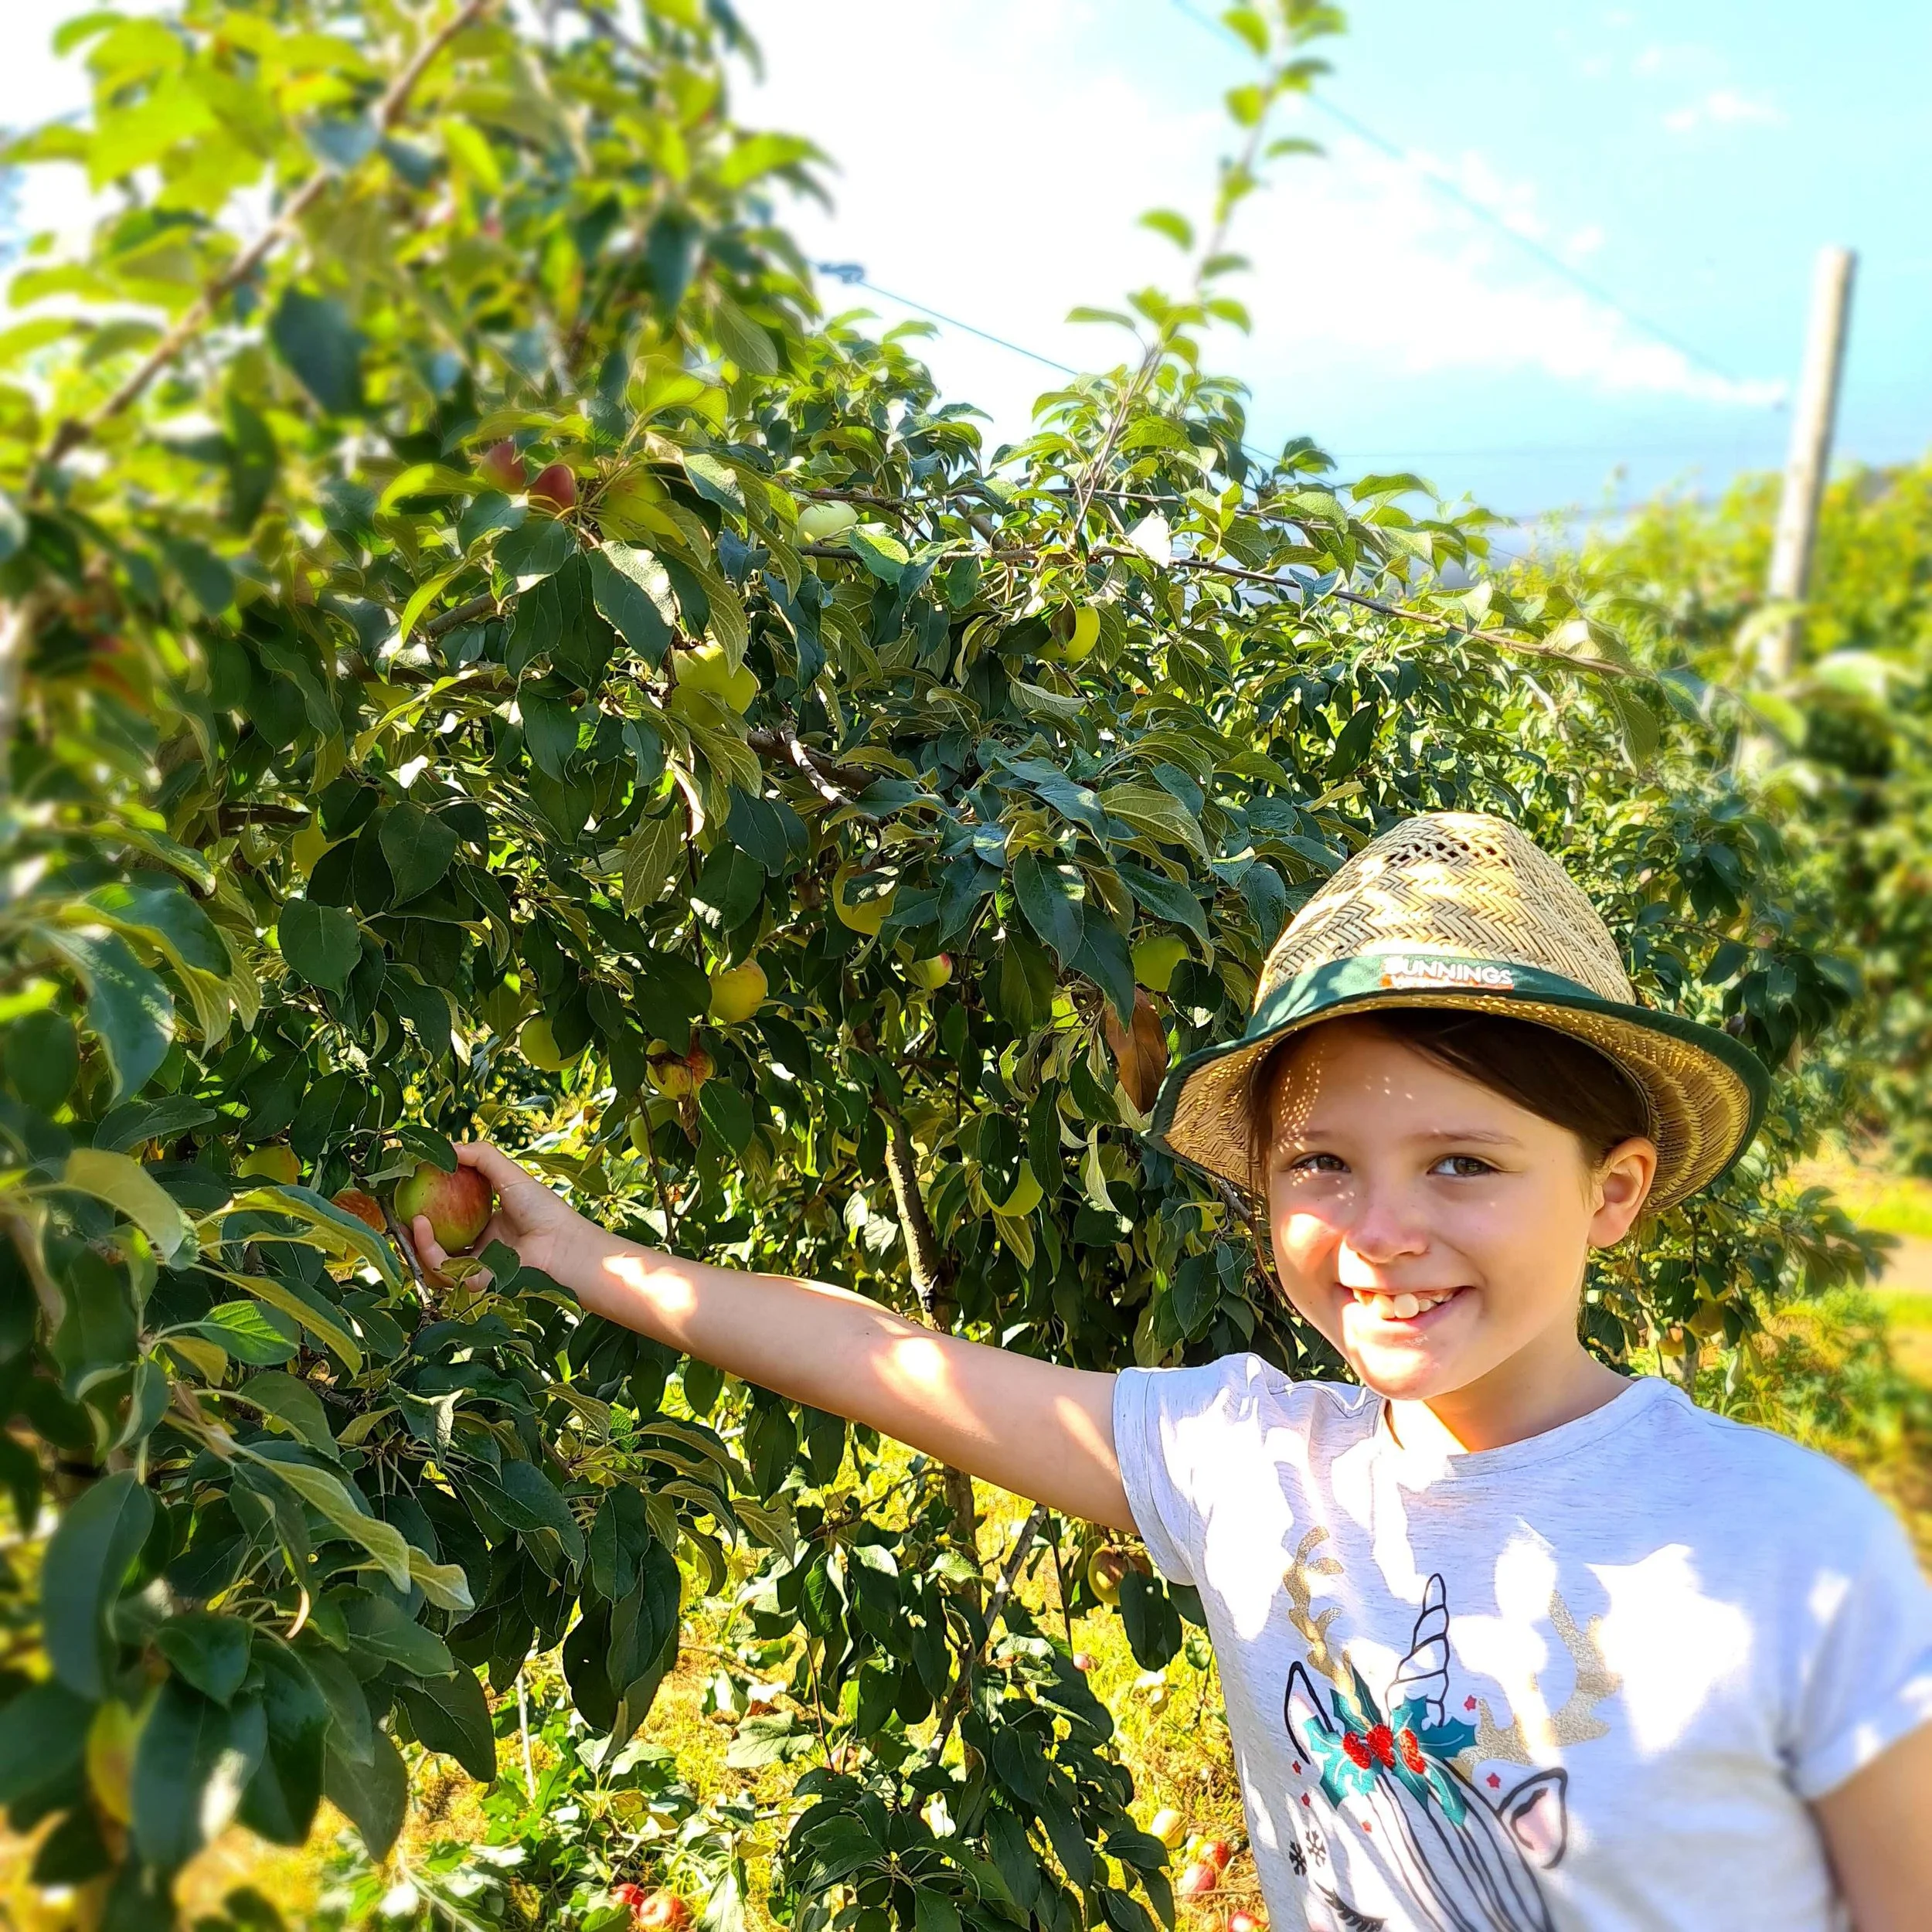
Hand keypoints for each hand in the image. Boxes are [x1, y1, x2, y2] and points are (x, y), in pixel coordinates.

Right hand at [409, 1141, 598, 1290]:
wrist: (564, 1243)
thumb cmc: (543, 1209)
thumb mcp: (509, 1175)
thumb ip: (481, 1156)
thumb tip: (447, 1145)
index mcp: (489, 1224)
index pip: (452, 1217)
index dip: (431, 1205)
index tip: (413, 1189)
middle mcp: (481, 1247)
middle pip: (439, 1242)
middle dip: (414, 1231)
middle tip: (398, 1210)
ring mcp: (477, 1266)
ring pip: (435, 1260)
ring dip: (416, 1241)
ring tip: (409, 1219)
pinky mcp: (474, 1281)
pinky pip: (443, 1270)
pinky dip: (428, 1250)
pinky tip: (422, 1227)